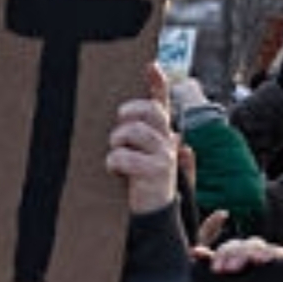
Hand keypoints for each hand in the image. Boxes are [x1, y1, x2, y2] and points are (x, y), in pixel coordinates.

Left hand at [105, 64, 179, 214]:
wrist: (154, 216)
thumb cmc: (142, 184)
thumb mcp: (141, 157)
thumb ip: (143, 138)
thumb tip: (151, 126)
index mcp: (162, 135)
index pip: (161, 104)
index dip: (157, 83)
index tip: (151, 66)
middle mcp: (168, 142)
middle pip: (149, 110)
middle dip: (128, 114)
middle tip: (119, 131)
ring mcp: (165, 155)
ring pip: (133, 131)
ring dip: (118, 142)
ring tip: (117, 155)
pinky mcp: (156, 171)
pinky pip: (124, 155)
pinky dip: (114, 162)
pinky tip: (116, 171)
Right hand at [202, 235, 282, 281]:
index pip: (280, 256)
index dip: (270, 253)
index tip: (262, 261)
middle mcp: (264, 271)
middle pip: (254, 248)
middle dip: (242, 253)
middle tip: (232, 268)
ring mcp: (243, 273)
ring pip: (235, 250)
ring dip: (225, 253)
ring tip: (216, 268)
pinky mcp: (223, 279)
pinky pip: (213, 261)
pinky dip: (205, 256)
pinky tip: (198, 254)